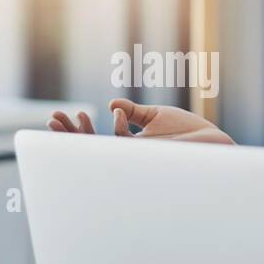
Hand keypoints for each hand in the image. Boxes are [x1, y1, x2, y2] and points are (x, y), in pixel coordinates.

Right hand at [48, 98, 234, 144]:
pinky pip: (123, 145)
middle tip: (51, 120)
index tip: (64, 115)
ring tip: (65, 118)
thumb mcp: (155, 116)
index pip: (96, 140)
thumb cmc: (187, 132)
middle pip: (91, 148)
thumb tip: (112, 104)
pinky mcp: (146, 158)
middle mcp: (128, 156)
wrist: (211, 143)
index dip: (78, 130)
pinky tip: (117, 114)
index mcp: (128, 147)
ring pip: (100, 151)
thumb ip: (133, 111)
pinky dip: (117, 128)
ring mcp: (135, 158)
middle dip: (69, 136)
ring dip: (80, 135)